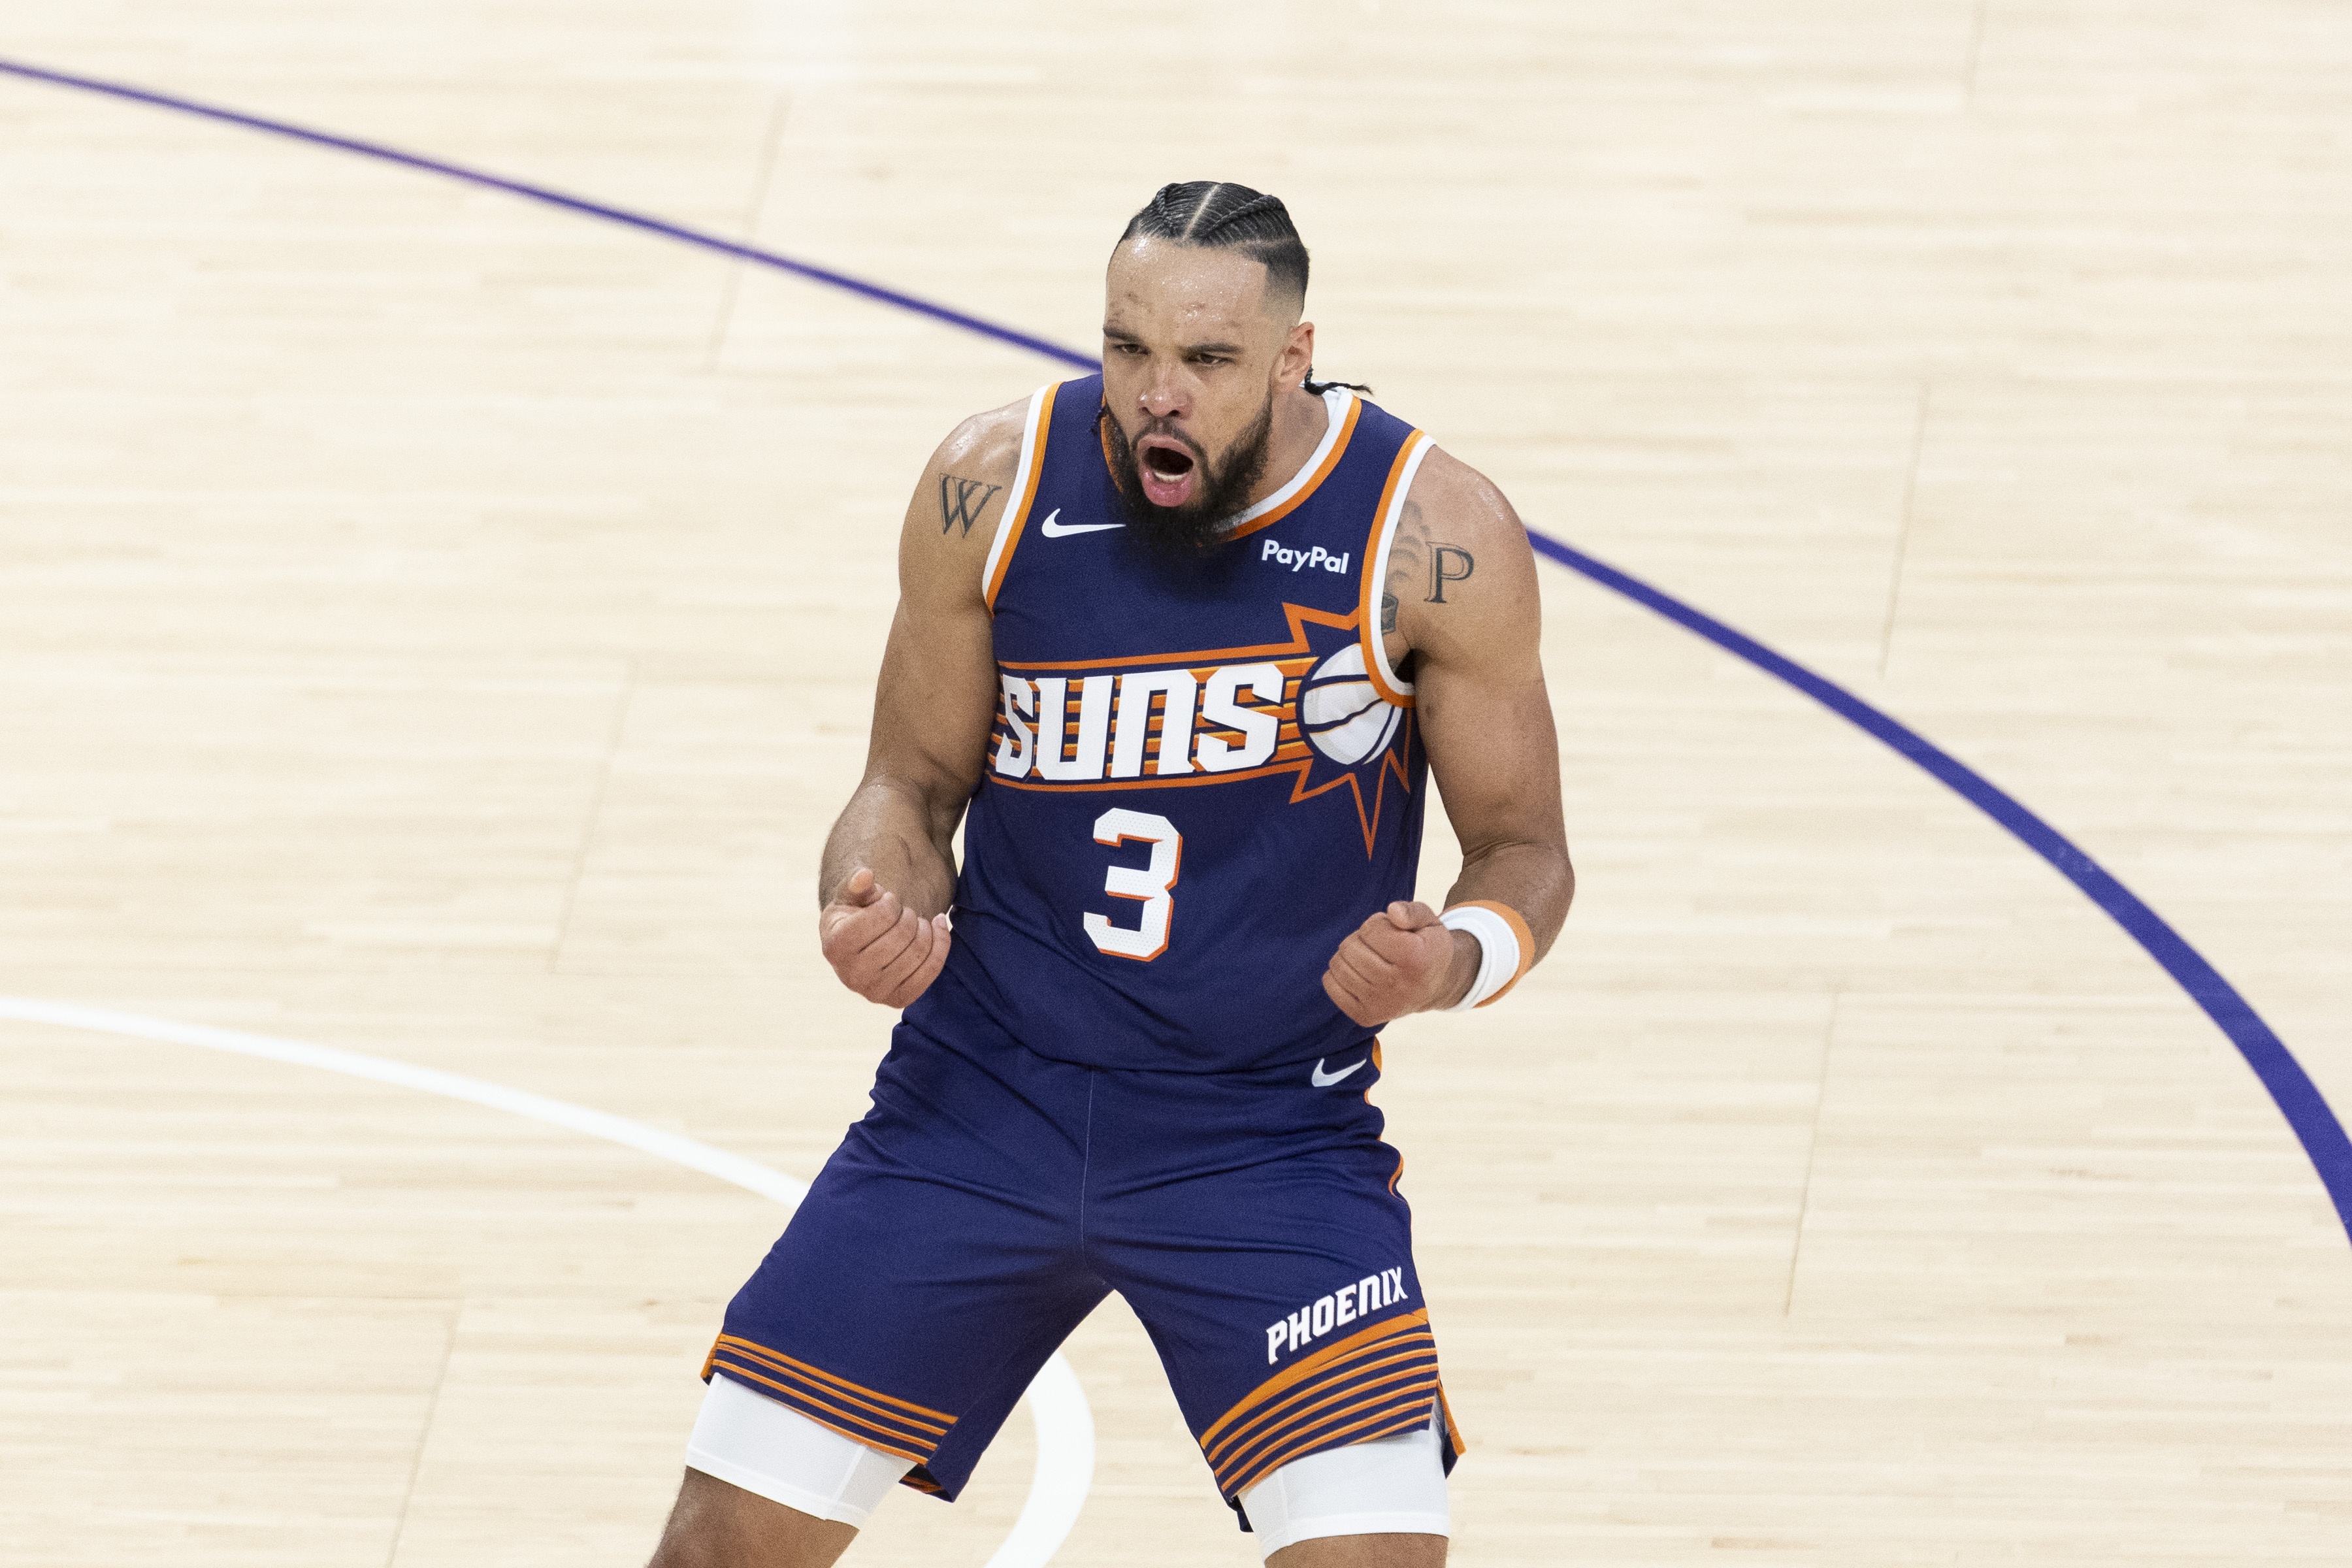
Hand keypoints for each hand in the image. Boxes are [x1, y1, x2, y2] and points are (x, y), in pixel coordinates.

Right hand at [820, 867, 951, 1007]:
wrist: (858, 951)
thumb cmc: (854, 916)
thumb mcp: (849, 897)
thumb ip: (856, 884)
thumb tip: (865, 874)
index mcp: (835, 947)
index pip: (882, 915)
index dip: (891, 901)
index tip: (888, 900)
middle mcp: (851, 976)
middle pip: (903, 934)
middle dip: (909, 915)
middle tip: (905, 911)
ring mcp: (875, 993)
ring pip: (919, 951)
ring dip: (926, 928)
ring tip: (917, 920)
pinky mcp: (899, 1000)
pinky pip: (932, 969)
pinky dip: (942, 942)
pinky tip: (937, 926)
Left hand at [1320, 901, 1477, 1026]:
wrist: (1437, 987)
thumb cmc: (1428, 947)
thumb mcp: (1429, 921)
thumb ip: (1411, 911)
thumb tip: (1391, 911)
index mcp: (1416, 959)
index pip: (1371, 929)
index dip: (1378, 923)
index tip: (1393, 931)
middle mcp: (1397, 985)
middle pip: (1351, 947)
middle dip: (1361, 938)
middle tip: (1380, 945)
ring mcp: (1380, 1004)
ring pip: (1338, 965)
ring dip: (1350, 955)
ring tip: (1370, 957)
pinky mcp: (1365, 1016)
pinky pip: (1331, 985)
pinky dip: (1338, 973)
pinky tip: (1359, 971)